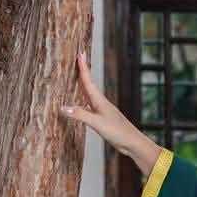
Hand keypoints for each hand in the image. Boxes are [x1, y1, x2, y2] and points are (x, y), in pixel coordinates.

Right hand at [60, 51, 160, 173]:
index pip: (88, 81)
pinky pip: (90, 105)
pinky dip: (84, 100)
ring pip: (89, 94)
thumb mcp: (97, 123)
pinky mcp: (104, 119)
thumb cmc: (119, 133)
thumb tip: (63, 107)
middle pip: (89, 84)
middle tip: (78, 59)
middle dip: (83, 72)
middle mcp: (101, 103)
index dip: (83, 67)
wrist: (133, 144)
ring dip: (83, 85)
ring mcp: (103, 111)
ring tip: (77, 77)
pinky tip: (81, 104)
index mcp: (99, 101)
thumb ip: (80, 115)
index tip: (80, 53)